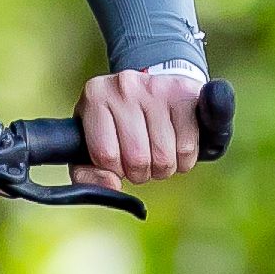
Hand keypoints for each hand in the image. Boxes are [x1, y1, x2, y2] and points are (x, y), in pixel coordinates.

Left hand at [77, 64, 209, 188]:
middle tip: (141, 160)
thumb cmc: (119, 122)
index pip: (106, 155)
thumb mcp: (92, 140)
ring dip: (163, 168)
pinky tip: (176, 147)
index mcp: (95, 96)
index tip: (118, 162)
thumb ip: (87, 171)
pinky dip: (184, 160)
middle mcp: (124, 87)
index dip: (116, 170)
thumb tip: (110, 186)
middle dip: (141, 172)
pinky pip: (187, 148)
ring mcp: (156, 88)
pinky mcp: (185, 94)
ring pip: (164, 157)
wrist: (153, 89)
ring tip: (158, 154)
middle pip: (137, 159)